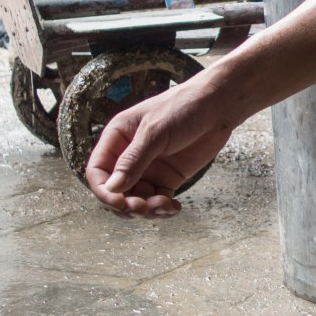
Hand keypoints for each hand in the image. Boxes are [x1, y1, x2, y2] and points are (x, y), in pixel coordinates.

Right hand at [84, 76, 235, 216]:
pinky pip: (158, 201)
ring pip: (136, 200)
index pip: (97, 172)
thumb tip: (112, 189)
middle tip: (145, 208)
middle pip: (116, 191)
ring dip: (147, 210)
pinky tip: (175, 207)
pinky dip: (164, 209)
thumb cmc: (183, 108)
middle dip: (127, 204)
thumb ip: (133, 161)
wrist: (217, 106)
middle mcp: (128, 156)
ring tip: (165, 206)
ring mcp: (148, 169)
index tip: (119, 202)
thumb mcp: (155, 132)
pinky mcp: (168, 178)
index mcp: (117, 139)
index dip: (104, 191)